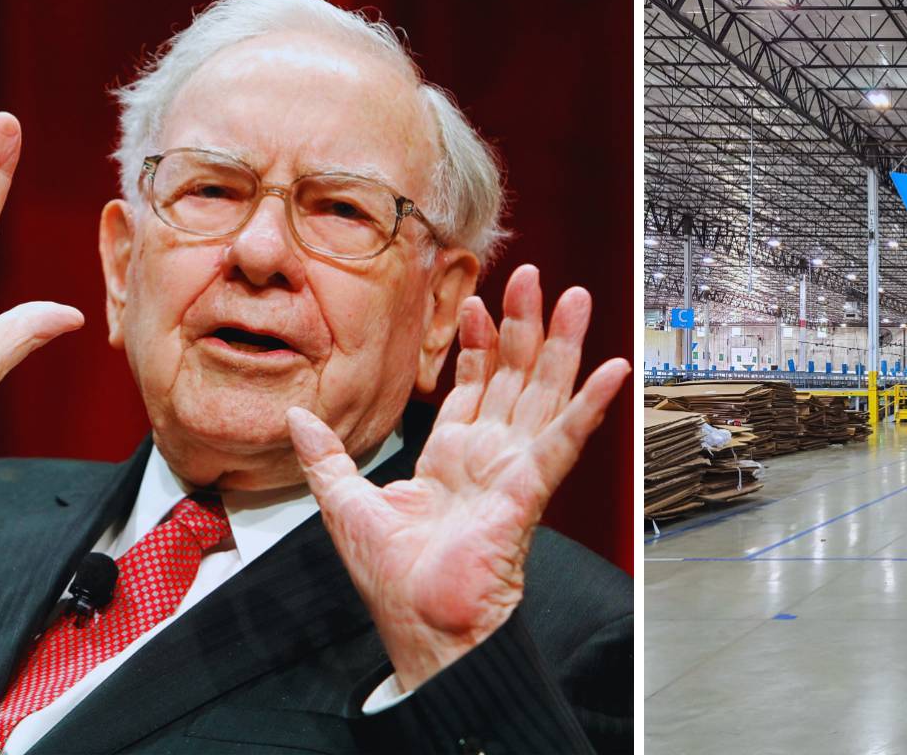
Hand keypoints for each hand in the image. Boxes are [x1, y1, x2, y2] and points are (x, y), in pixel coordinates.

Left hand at [287, 265, 627, 688]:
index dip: (478, 344)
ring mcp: (515, 470)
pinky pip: (564, 439)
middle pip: (516, 377)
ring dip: (561, 345)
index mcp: (452, 460)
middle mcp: (490, 459)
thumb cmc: (394, 583)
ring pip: (544, 394)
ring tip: (574, 297)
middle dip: (525, 325)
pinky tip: (610, 370)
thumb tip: (295, 416)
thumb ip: (325, 456)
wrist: (421, 628)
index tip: (478, 302)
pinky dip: (590, 404)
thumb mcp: (345, 505)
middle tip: (535, 276)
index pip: (475, 388)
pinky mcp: (529, 488)